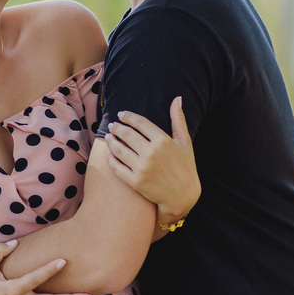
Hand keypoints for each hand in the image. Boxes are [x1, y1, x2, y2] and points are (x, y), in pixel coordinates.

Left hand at [105, 96, 199, 226]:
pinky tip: (110, 153)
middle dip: (117, 128)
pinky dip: (111, 158)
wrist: (183, 196)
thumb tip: (177, 98)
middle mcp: (151, 153)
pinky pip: (117, 167)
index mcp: (163, 141)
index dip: (128, 117)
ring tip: (108, 137)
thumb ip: (178, 120)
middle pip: (127, 134)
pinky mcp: (135, 182)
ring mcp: (142, 168)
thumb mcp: (185, 142)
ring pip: (119, 150)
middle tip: (112, 125)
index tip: (121, 114)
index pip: (140, 123)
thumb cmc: (185, 166)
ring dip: (111, 141)